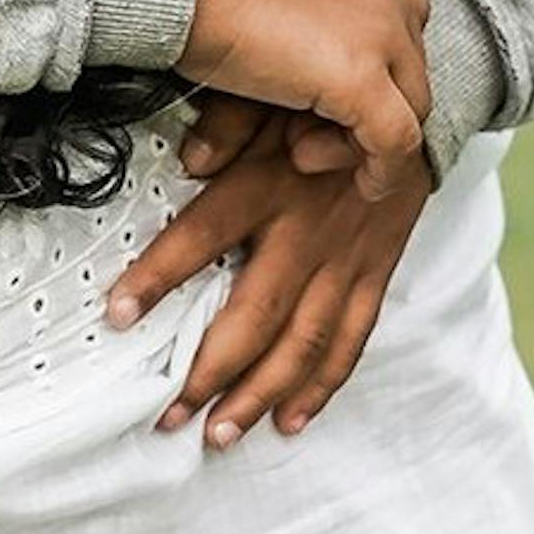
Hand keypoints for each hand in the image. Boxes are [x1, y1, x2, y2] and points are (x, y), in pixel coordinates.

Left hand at [105, 103, 432, 445]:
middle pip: (254, 313)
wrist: (415, 107)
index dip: (159, 277)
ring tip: (218, 436)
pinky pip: (351, 340)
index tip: (117, 316)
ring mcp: (348, 258)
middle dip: (210, 372)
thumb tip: (190, 157)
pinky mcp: (378, 272)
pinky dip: (322, 386)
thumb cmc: (320, 103)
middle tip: (168, 417)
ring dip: (259, 395)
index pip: (203, 236)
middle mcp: (309, 229)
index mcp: (269, 183)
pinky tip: (289, 423)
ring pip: (302, 342)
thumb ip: (226, 123)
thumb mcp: (267, 98)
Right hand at [176, 0, 431, 200]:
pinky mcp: (361, 76)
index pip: (396, 16)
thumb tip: (300, 56)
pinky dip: (384, 170)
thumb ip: (301, 11)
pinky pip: (397, 140)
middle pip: (408, 62)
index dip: (370, 63)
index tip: (326, 90)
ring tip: (303, 146)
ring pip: (410, 102)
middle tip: (307, 125)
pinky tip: (364, 184)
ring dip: (364, 136)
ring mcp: (381, 27)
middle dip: (368, 104)